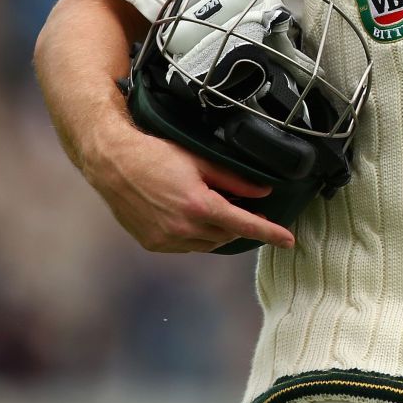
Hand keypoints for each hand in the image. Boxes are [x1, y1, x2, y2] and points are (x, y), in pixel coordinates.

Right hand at [84, 121, 289, 251]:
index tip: (289, 240)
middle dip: (239, 224)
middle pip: (228, 235)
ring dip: (217, 231)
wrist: (113, 164)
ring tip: (211, 208)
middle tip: (238, 206)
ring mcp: (167, 239)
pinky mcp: (153, 244)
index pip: (246, 225)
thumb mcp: (201, 162)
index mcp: (200, 206)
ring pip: (208, 243)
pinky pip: (186, 246)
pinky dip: (195, 236)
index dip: (271, 233)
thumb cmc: (156, 156)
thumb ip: (235, 180)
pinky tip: (190, 218)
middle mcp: (183, 228)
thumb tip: (263, 192)